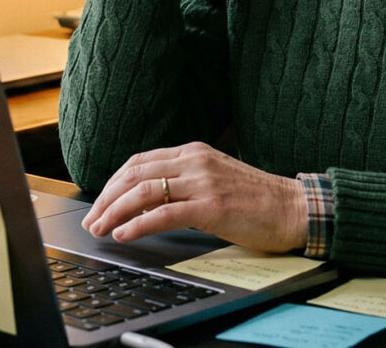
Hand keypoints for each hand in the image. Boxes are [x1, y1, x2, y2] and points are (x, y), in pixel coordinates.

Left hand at [81, 142, 305, 253]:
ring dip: (114, 211)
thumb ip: (185, 182)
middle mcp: (195, 161)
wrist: (294, 207)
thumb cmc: (258, 200)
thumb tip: (147, 201)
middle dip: (106, 198)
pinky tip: (124, 233)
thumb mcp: (215, 179)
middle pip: (134, 174)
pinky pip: (163, 213)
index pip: (140, 162)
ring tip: (100, 228)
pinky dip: (137, 224)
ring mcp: (203, 182)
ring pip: (143, 191)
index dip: (113, 183)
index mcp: (194, 151)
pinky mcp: (211, 206)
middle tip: (91, 219)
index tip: (99, 202)